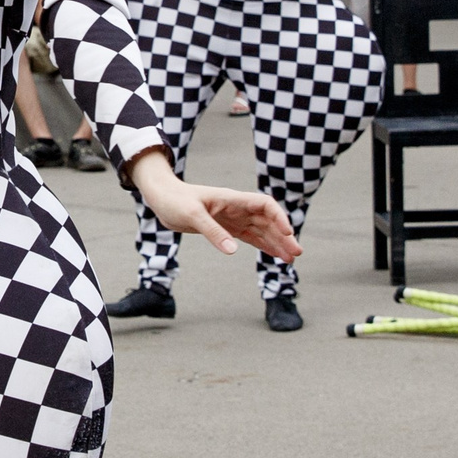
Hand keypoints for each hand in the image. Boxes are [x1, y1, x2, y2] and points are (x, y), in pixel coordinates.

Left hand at [131, 151, 301, 261]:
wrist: (161, 198)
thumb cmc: (175, 200)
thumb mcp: (192, 216)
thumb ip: (213, 232)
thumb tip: (232, 250)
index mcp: (232, 199)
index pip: (265, 205)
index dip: (279, 218)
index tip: (288, 233)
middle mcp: (237, 208)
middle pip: (268, 221)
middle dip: (283, 236)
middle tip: (296, 254)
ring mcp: (233, 218)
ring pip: (262, 230)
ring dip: (276, 243)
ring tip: (291, 259)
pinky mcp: (226, 228)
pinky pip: (250, 237)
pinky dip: (264, 245)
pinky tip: (275, 255)